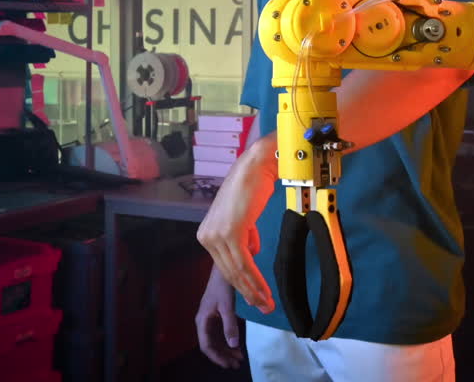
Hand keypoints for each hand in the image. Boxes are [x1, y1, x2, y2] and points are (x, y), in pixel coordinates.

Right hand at [195, 267, 244, 368]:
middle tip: (237, 363)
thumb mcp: (227, 307)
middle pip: (211, 345)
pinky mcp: (215, 316)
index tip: (228, 364)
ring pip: (216, 340)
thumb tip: (233, 344)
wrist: (222, 269)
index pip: (206, 345)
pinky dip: (227, 340)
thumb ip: (230, 326)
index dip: (217, 357)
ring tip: (239, 357)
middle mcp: (203, 322)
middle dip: (223, 355)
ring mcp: (209, 319)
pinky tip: (236, 345)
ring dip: (226, 349)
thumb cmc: (222, 286)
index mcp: (202, 321)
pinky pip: (219, 333)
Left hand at [196, 136, 276, 313]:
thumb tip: (250, 252)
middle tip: (264, 307)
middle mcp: (206, 236)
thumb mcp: (243, 218)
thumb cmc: (253, 187)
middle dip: (248, 293)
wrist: (257, 166)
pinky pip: (244, 264)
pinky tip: (264, 291)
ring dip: (253, 291)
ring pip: (236, 272)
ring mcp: (217, 234)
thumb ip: (243, 237)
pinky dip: (255, 280)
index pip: (224, 266)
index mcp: (207, 233)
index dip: (241, 284)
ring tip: (267, 303)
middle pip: (229, 272)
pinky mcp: (230, 232)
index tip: (256, 298)